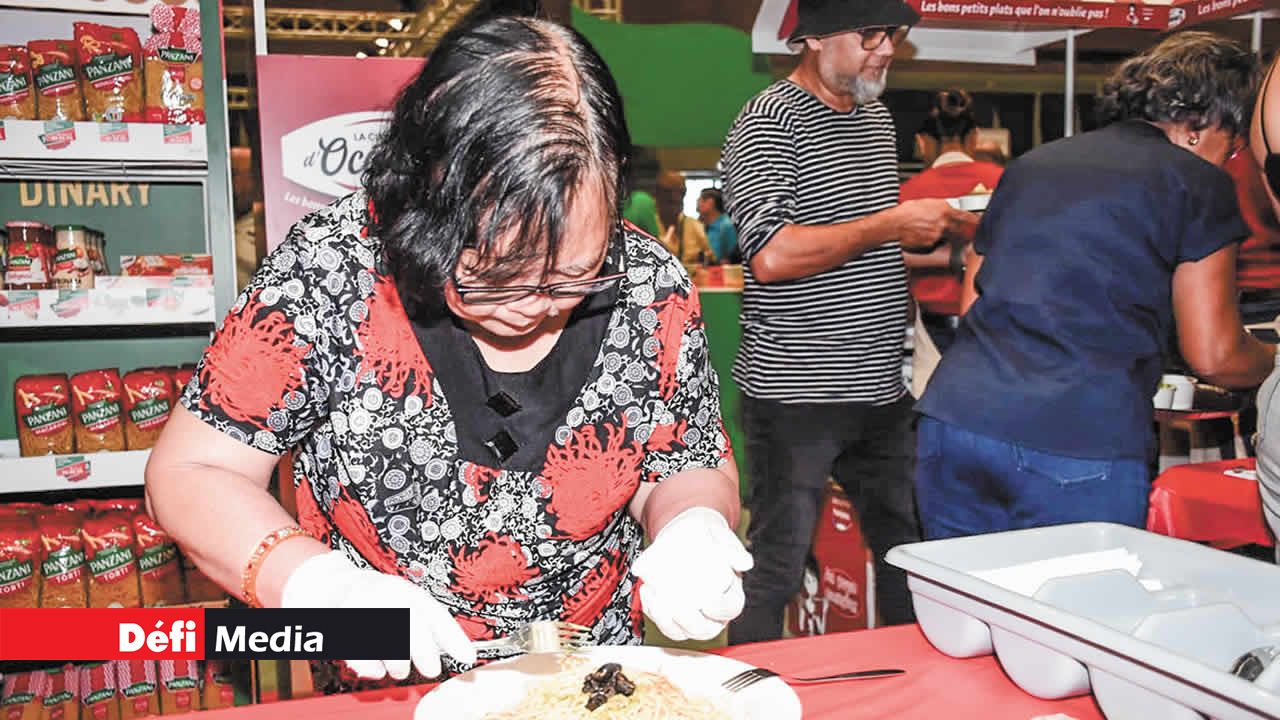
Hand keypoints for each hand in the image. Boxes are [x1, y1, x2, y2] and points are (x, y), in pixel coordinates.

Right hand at [281, 551, 475, 678]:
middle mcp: (386, 596)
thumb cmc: (377, 600)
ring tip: (399, 669)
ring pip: (386, 639)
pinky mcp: (341, 624)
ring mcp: (362, 608)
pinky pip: (360, 650)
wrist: (331, 586)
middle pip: (410, 623)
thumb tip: (463, 655)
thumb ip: (432, 629)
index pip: (435, 614)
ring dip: (397, 662)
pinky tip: (377, 669)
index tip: (468, 657)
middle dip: (424, 651)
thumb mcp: (407, 603)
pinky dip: (371, 665)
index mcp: (407, 592)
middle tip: (432, 669)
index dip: (453, 637)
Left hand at [632, 508, 753, 640]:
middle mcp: (713, 613)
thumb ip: (734, 549)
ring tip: (656, 600)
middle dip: (689, 622)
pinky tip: (647, 592)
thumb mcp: (722, 537)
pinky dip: (652, 611)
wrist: (689, 534)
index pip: (731, 609)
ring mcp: (692, 617)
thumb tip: (746, 563)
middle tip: (676, 605)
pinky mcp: (672, 616)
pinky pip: (662, 622)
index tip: (708, 602)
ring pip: (681, 632)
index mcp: (731, 596)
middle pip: (705, 629)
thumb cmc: (708, 537)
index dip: (721, 610)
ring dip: (666, 622)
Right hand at [893, 199, 978, 250]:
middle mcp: (943, 223)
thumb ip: (941, 206)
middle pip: (959, 229)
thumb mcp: (927, 202)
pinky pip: (935, 242)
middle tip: (949, 226)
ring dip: (940, 233)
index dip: (975, 220)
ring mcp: (937, 235)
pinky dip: (931, 239)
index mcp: (944, 210)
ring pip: (945, 236)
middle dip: (957, 229)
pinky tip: (921, 234)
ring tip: (926, 228)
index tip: (979, 222)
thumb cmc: (906, 211)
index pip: (967, 217)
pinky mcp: (930, 244)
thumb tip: (948, 208)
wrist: (894, 224)